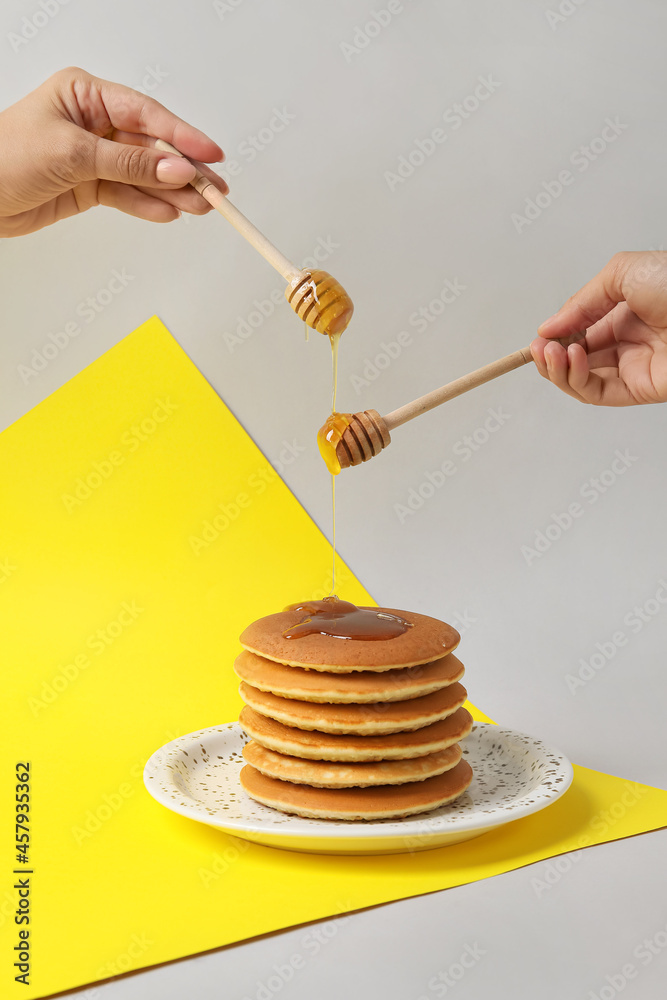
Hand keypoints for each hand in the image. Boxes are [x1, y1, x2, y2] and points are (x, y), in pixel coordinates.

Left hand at [0, 66, 227, 236]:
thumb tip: (174, 168)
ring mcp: (93, 156)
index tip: (211, 155)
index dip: (182, 135)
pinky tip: (170, 212)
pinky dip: (148, 205)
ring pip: (143, 174)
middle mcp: (93, 123)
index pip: (146, 114)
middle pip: (151, 147)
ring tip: (200, 207)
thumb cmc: (3, 157)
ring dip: (172, 192)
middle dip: (183, 169)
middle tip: (213, 189)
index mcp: (85, 95)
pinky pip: (128, 195)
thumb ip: (128, 164)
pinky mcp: (90, 186)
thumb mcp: (72, 155)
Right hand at [530, 251, 666, 404]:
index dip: (554, 335)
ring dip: (557, 369)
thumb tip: (549, 326)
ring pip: (580, 380)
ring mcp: (632, 367)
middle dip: (549, 355)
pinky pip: (597, 393)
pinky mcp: (638, 389)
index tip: (539, 334)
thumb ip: (581, 301)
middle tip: (538, 347)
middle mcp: (627, 342)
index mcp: (624, 313)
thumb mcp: (622, 273)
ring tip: (550, 352)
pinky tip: (572, 359)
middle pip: (574, 359)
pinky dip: (576, 380)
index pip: (578, 331)